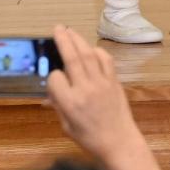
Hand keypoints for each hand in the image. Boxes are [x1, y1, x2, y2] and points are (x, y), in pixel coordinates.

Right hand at [44, 25, 147, 165]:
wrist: (118, 141)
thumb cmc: (89, 138)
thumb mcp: (66, 125)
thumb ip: (58, 105)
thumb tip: (51, 89)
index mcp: (70, 103)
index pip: (55, 78)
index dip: (52, 76)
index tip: (52, 79)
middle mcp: (86, 89)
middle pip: (72, 59)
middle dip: (64, 41)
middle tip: (57, 28)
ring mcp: (102, 83)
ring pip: (89, 55)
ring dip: (79, 40)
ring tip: (70, 31)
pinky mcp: (115, 81)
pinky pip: (106, 61)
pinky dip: (98, 51)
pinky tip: (91, 48)